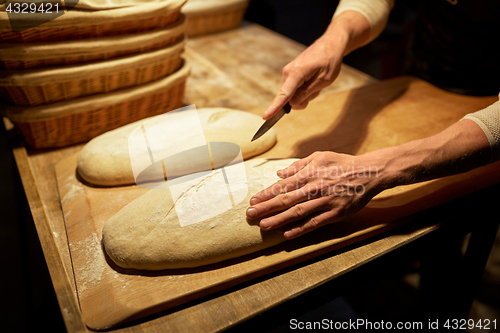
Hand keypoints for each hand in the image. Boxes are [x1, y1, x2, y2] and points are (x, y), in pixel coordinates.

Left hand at [246, 151, 386, 238]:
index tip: (253, 201)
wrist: (369, 172)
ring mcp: (324, 202)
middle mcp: (314, 188)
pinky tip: (287, 234)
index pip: (282, 186)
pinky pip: (315, 223)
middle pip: (285, 200)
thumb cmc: (342, 163)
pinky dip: (300, 229)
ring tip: (263, 226)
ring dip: (278, 220)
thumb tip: (279, 173)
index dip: (266, 194)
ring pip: (297, 213)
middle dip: (266, 208)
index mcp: (309, 173)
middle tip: (250, 215)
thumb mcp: (319, 156)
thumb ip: (298, 165)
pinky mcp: (335, 213)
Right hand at [263, 35, 344, 119]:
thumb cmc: (329, 61)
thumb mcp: (324, 80)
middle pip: (290, 98)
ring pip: (293, 94)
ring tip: (317, 81)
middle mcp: (288, 72)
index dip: (275, 107)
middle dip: (304, 99)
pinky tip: (313, 79)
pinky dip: (305, 89)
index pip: (284, 94)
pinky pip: (294, 89)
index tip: (265, 117)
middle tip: (318, 88)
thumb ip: (307, 93)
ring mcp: (288, 72)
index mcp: (296, 73)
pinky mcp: (290, 73)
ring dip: (306, 93)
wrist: (330, 44)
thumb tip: (292, 104)